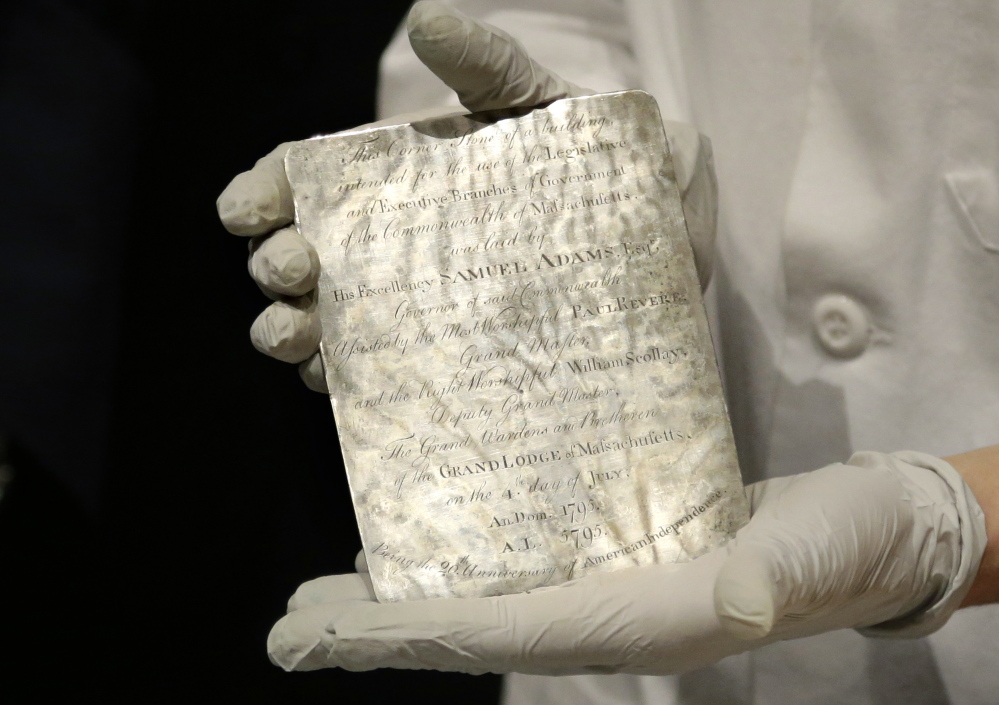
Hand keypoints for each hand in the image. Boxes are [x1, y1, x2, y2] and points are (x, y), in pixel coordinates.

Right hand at [215, 1, 717, 392]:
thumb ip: (489, 68)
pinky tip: (339, 378)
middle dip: (278, 264)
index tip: (242, 210)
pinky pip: (376, 377)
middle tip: (297, 269)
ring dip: (292, 332)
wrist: (659, 243)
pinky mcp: (443, 360)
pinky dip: (346, 380)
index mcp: (399, 180)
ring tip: (298, 335)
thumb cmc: (592, 167)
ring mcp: (412, 308)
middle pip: (304, 254)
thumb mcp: (543, 108)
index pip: (310, 179)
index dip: (266, 192)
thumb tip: (426, 16)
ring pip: (325, 322)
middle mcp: (393, 247)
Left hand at [266, 451, 984, 674]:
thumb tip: (743, 603)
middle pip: (468, 627)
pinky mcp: (613, 551)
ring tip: (327, 591)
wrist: (859, 537)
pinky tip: (424, 540)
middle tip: (292, 625)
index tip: (328, 633)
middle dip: (378, 633)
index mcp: (631, 620)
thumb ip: (772, 583)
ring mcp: (601, 585)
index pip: (497, 632)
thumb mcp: (808, 560)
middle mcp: (600, 611)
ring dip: (405, 599)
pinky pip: (519, 564)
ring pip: (483, 598)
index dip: (409, 633)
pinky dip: (460, 561)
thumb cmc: (838, 550)